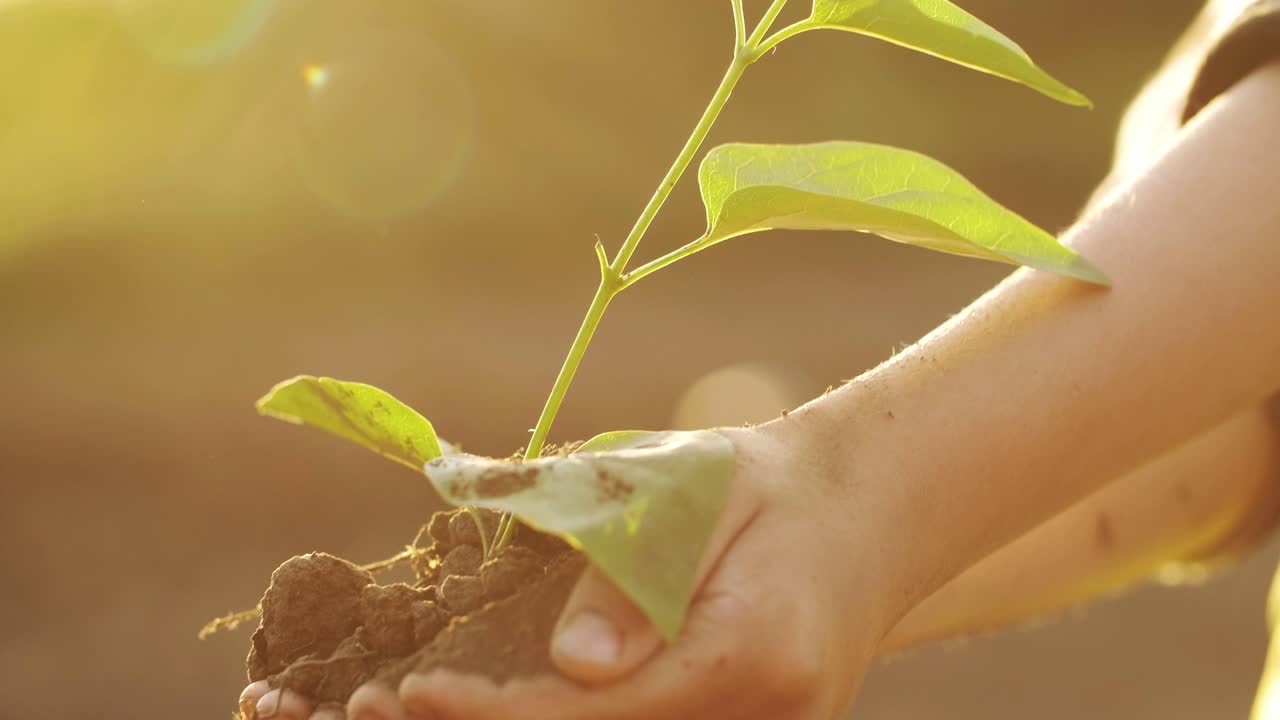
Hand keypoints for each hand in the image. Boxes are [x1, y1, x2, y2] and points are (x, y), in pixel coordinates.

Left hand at [239, 420, 905, 719]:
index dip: (494, 715)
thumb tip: (571, 664)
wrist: (870, 509)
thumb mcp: (695, 491)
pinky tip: (504, 704)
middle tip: (385, 712)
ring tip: (425, 708)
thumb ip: (631, 574)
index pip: (599, 714)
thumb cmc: (768, 483)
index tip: (410, 693)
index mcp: (752, 653)